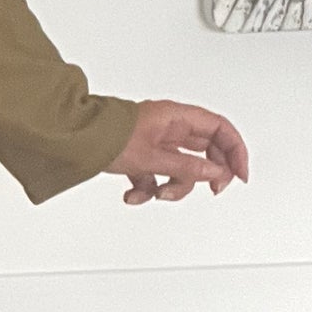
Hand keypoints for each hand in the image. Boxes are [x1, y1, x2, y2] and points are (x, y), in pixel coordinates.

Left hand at [105, 99, 248, 203]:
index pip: (220, 129)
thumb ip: (187, 167)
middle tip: (209, 189)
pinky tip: (132, 194)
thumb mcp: (152, 157)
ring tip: (154, 193)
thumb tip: (216, 173)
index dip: (236, 151)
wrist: (72, 137)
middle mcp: (169, 127)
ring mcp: (155, 141)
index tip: (239, 176)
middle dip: (205, 174)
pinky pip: (157, 174)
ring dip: (172, 186)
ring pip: (181, 168)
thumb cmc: (105, 135)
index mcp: (176, 117)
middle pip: (204, 151)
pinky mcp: (140, 155)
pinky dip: (148, 188)